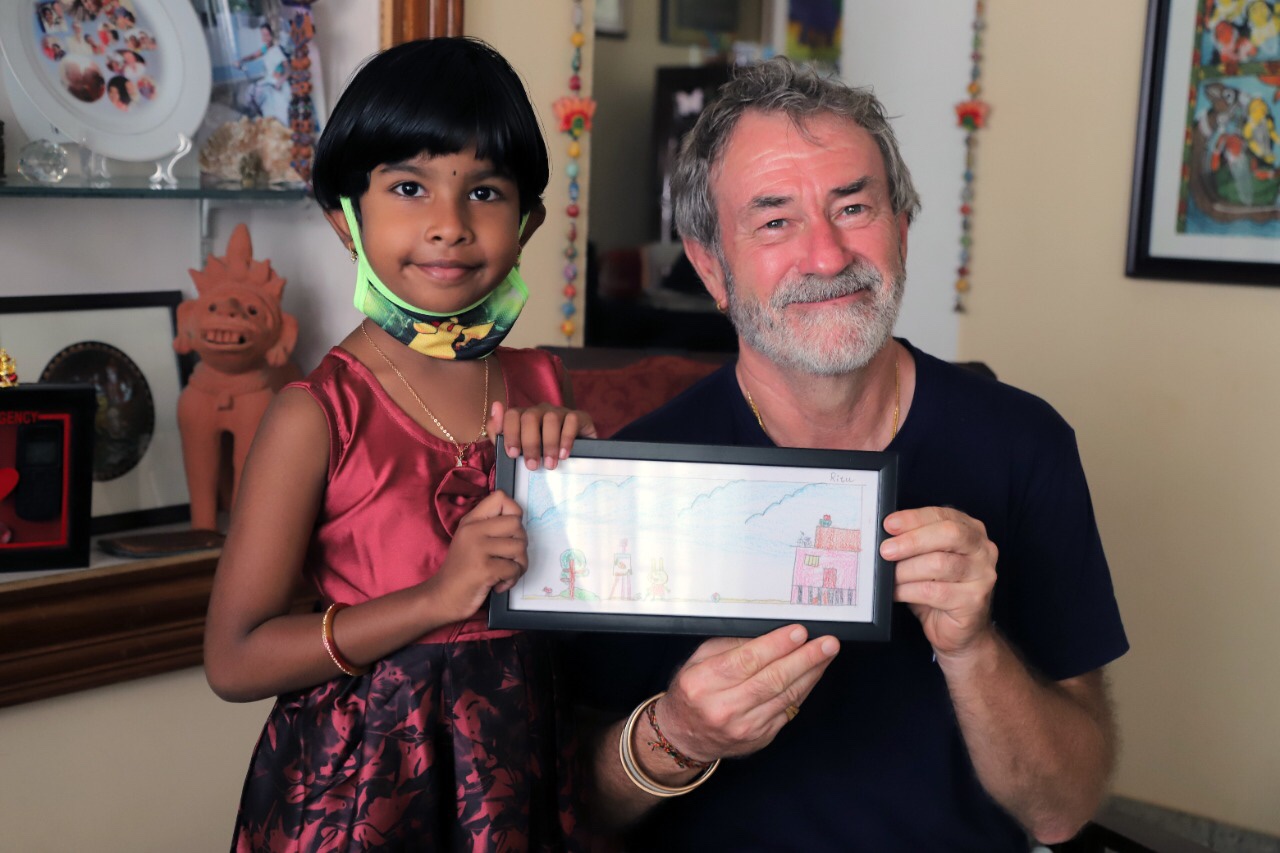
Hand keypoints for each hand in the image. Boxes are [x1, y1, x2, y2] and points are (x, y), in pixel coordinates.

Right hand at [426, 490, 526, 622]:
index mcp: (471, 521)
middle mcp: (473, 530)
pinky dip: (511, 580)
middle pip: (517, 524)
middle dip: (520, 544)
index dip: (514, 513)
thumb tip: (518, 518)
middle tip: (508, 558)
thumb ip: (490, 526)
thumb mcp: (470, 539)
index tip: (508, 532)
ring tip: (504, 573)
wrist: (442, 597)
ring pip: (520, 547)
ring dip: (519, 565)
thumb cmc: (462, 570)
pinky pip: (514, 568)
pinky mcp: (484, 569)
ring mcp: (478, 549)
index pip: (501, 497)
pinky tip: (498, 584)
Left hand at [488, 401, 596, 470]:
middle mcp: (540, 410)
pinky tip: (564, 455)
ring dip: (549, 444)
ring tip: (550, 465)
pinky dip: (566, 439)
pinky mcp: (578, 416)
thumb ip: (500, 433)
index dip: (510, 433)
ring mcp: (560, 412)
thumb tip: (495, 406)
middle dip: (530, 443)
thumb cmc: (542, 451)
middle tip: (532, 466)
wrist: (576, 453)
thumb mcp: (519, 447)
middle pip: (530, 417)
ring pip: (551, 419)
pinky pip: (572, 420)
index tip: (513, 454)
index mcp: (524, 416)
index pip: (512, 414)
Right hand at [653, 625, 839, 762]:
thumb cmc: (693, 692)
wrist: (684, 736)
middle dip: (804, 658)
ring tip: (826, 654)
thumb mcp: (699, 661)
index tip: (799, 632)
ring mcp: (744, 726)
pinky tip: (812, 674)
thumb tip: (771, 635)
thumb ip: (731, 646)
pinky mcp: (760, 737)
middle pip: (772, 679)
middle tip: (826, 643)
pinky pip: (788, 709)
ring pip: (786, 695)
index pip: (747, 661)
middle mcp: (723, 708)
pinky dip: (803, 689)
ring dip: (810, 673)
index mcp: (703, 683)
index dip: (777, 645)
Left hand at [882, 506, 997, 658]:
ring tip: (889, 577)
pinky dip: (909, 591)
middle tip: (886, 550)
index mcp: (970, 531)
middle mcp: (982, 550)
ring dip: (906, 570)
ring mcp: (983, 575)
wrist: (960, 631)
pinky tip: (897, 593)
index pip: (942, 515)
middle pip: (948, 534)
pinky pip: (935, 592)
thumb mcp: (925, 560)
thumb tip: (884, 535)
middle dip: (912, 540)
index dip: (913, 518)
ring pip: (939, 563)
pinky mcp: (975, 601)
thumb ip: (913, 543)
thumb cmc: (938, 590)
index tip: (888, 524)